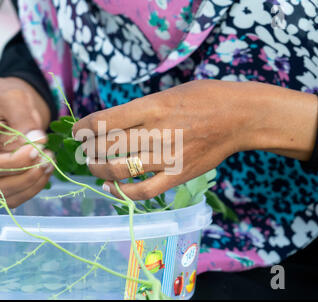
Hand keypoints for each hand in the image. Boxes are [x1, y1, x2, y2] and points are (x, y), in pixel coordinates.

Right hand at [0, 77, 53, 207]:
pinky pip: (17, 195)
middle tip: (48, 157)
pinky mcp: (4, 178)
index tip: (38, 149)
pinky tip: (46, 169)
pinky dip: (34, 188)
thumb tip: (36, 141)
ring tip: (49, 162)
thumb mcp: (14, 96)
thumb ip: (23, 118)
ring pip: (8, 196)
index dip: (17, 162)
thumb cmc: (7, 96)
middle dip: (27, 176)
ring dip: (33, 184)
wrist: (11, 102)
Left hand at [72, 80, 317, 199]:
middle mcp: (157, 132)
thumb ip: (140, 109)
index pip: (104, 120)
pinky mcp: (178, 175)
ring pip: (120, 170)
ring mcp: (168, 157)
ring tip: (94, 167)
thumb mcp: (168, 92)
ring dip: (99, 171)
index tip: (77, 131)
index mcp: (153, 106)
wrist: (240, 117)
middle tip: (85, 151)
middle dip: (88, 150)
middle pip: (107, 147)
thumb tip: (109, 124)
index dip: (83, 128)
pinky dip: (122, 193)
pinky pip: (143, 191)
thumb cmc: (205, 98)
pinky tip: (111, 188)